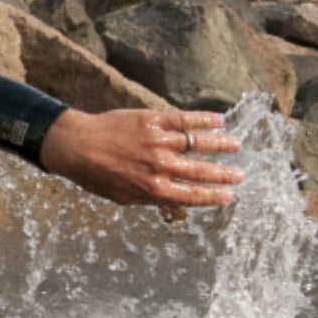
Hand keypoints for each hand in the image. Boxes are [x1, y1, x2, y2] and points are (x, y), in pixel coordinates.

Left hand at [38, 107, 242, 208]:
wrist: (77, 145)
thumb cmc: (97, 175)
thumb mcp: (124, 197)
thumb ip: (151, 197)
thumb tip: (173, 197)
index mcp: (154, 189)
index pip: (192, 195)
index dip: (213, 196)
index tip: (229, 196)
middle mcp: (160, 166)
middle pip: (200, 171)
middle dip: (224, 174)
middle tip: (240, 175)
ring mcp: (158, 141)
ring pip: (197, 143)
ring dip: (220, 144)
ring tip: (236, 145)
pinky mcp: (152, 120)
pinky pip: (184, 119)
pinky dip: (203, 120)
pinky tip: (219, 120)